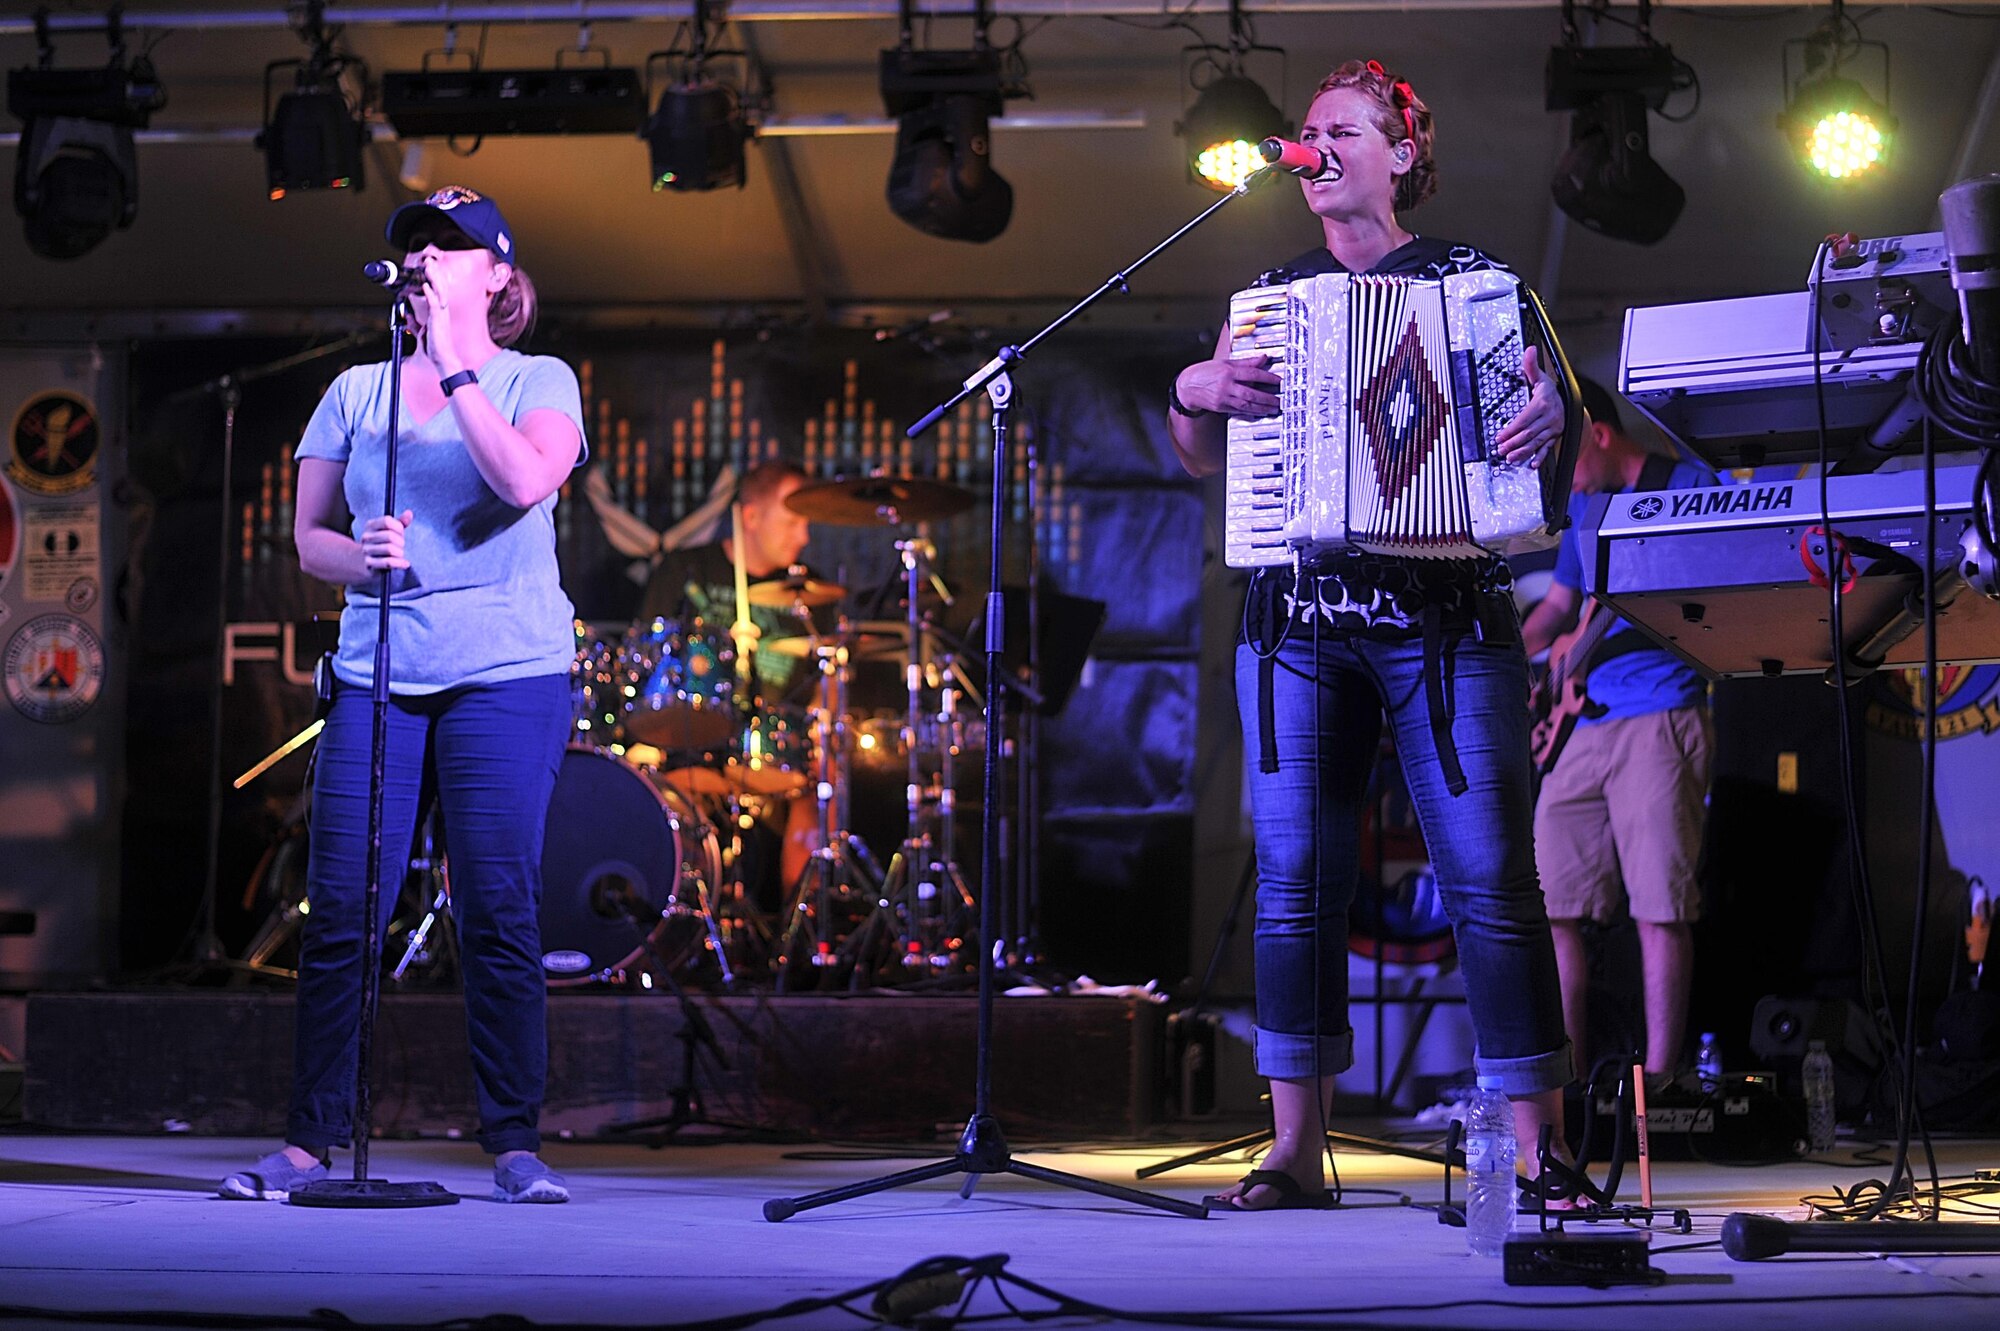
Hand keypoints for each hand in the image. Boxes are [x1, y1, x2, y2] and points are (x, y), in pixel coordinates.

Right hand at [359, 509, 412, 572]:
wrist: (365, 562)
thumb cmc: (382, 543)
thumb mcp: (391, 531)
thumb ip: (401, 522)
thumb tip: (409, 513)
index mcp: (371, 525)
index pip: (386, 521)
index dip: (398, 527)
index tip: (401, 533)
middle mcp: (366, 537)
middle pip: (389, 536)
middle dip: (400, 542)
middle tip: (401, 546)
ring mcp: (366, 550)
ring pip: (389, 549)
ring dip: (400, 553)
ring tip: (400, 555)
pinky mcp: (369, 563)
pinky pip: (388, 562)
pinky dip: (399, 563)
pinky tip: (405, 563)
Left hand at [417, 268, 466, 377]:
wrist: (442, 359)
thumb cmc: (435, 347)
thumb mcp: (421, 332)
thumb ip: (415, 323)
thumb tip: (408, 316)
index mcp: (439, 311)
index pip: (437, 290)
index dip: (433, 278)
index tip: (427, 267)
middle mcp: (442, 310)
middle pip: (440, 287)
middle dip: (434, 273)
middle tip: (429, 261)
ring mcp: (441, 314)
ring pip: (439, 291)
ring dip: (434, 278)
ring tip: (429, 267)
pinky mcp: (438, 320)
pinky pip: (434, 304)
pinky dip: (430, 294)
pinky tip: (425, 286)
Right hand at [1176, 355, 1281, 419]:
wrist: (1187, 386)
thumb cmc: (1206, 372)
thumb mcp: (1225, 363)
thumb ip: (1246, 362)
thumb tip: (1263, 358)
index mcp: (1228, 372)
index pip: (1252, 374)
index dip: (1268, 378)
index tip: (1279, 381)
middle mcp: (1226, 386)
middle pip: (1251, 393)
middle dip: (1267, 398)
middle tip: (1279, 400)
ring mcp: (1223, 398)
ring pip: (1246, 405)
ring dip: (1262, 408)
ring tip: (1273, 409)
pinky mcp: (1221, 407)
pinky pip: (1239, 411)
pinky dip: (1251, 412)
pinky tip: (1260, 412)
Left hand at [1493, 345, 1564, 466]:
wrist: (1571, 401)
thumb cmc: (1551, 391)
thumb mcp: (1541, 378)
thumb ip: (1531, 366)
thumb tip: (1529, 350)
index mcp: (1543, 404)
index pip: (1525, 419)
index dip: (1511, 429)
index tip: (1499, 435)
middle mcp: (1550, 418)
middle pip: (1529, 433)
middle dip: (1514, 442)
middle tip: (1501, 450)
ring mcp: (1553, 429)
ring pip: (1537, 442)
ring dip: (1523, 452)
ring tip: (1510, 458)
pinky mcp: (1555, 436)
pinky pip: (1548, 448)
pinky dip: (1540, 456)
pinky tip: (1532, 464)